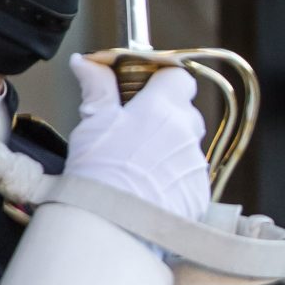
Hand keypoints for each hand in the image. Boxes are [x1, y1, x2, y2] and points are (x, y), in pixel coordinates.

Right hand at [66, 54, 211, 227]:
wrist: (114, 222)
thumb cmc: (100, 170)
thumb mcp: (94, 121)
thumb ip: (97, 87)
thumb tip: (85, 62)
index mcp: (164, 108)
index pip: (180, 78)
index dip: (163, 81)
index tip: (145, 89)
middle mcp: (187, 133)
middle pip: (185, 113)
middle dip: (164, 118)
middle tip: (134, 132)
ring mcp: (196, 164)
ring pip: (187, 148)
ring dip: (168, 151)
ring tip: (137, 168)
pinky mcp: (199, 193)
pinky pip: (189, 178)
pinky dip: (173, 180)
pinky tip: (148, 190)